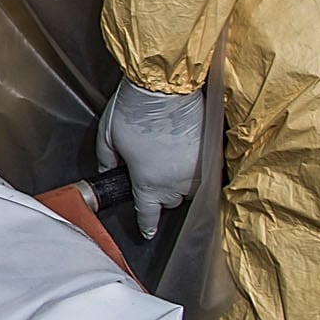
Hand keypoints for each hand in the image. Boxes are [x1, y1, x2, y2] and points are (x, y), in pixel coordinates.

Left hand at [95, 81, 204, 237]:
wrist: (166, 87)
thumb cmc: (134, 110)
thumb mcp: (107, 138)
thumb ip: (106, 162)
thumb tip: (109, 172)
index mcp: (149, 185)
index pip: (149, 215)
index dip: (147, 225)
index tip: (148, 232)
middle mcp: (177, 184)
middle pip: (171, 200)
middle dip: (161, 190)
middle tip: (151, 167)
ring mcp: (199, 170)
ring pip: (190, 187)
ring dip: (180, 179)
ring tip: (169, 157)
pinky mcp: (213, 153)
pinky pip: (205, 170)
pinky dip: (196, 165)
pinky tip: (185, 150)